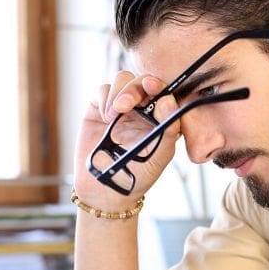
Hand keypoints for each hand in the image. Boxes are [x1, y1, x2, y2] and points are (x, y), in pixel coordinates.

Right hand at [73, 71, 180, 208]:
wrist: (107, 190)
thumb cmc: (138, 175)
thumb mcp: (160, 155)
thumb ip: (169, 129)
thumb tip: (168, 100)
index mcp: (161, 117)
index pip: (163, 91)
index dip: (159, 84)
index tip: (153, 87)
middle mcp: (142, 108)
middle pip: (142, 81)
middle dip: (135, 88)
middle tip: (128, 104)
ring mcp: (121, 107)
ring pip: (123, 80)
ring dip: (119, 92)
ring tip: (114, 115)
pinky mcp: (99, 108)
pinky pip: (103, 90)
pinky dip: (105, 98)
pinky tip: (106, 118)